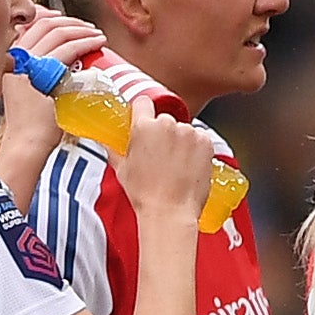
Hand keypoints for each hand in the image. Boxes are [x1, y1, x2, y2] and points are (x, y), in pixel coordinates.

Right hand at [0, 12, 101, 137]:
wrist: (27, 144)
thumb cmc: (34, 129)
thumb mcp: (35, 97)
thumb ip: (43, 80)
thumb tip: (62, 70)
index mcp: (11, 62)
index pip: (29, 29)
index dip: (50, 19)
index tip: (66, 20)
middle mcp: (15, 59)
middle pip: (42, 25)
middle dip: (69, 22)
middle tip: (88, 27)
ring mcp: (26, 64)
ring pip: (56, 33)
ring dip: (80, 30)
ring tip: (96, 34)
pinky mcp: (40, 73)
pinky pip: (66, 50)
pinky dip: (84, 42)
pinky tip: (96, 42)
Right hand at [126, 104, 219, 232]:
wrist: (171, 212)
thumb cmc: (146, 194)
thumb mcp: (122, 169)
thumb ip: (115, 150)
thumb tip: (108, 144)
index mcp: (144, 127)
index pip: (143, 103)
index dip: (143, 112)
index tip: (144, 121)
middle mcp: (168, 125)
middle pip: (165, 120)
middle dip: (163, 134)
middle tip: (160, 155)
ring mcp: (189, 133)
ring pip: (184, 130)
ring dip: (181, 142)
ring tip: (176, 165)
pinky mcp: (206, 143)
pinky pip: (200, 139)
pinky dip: (197, 149)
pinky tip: (189, 166)